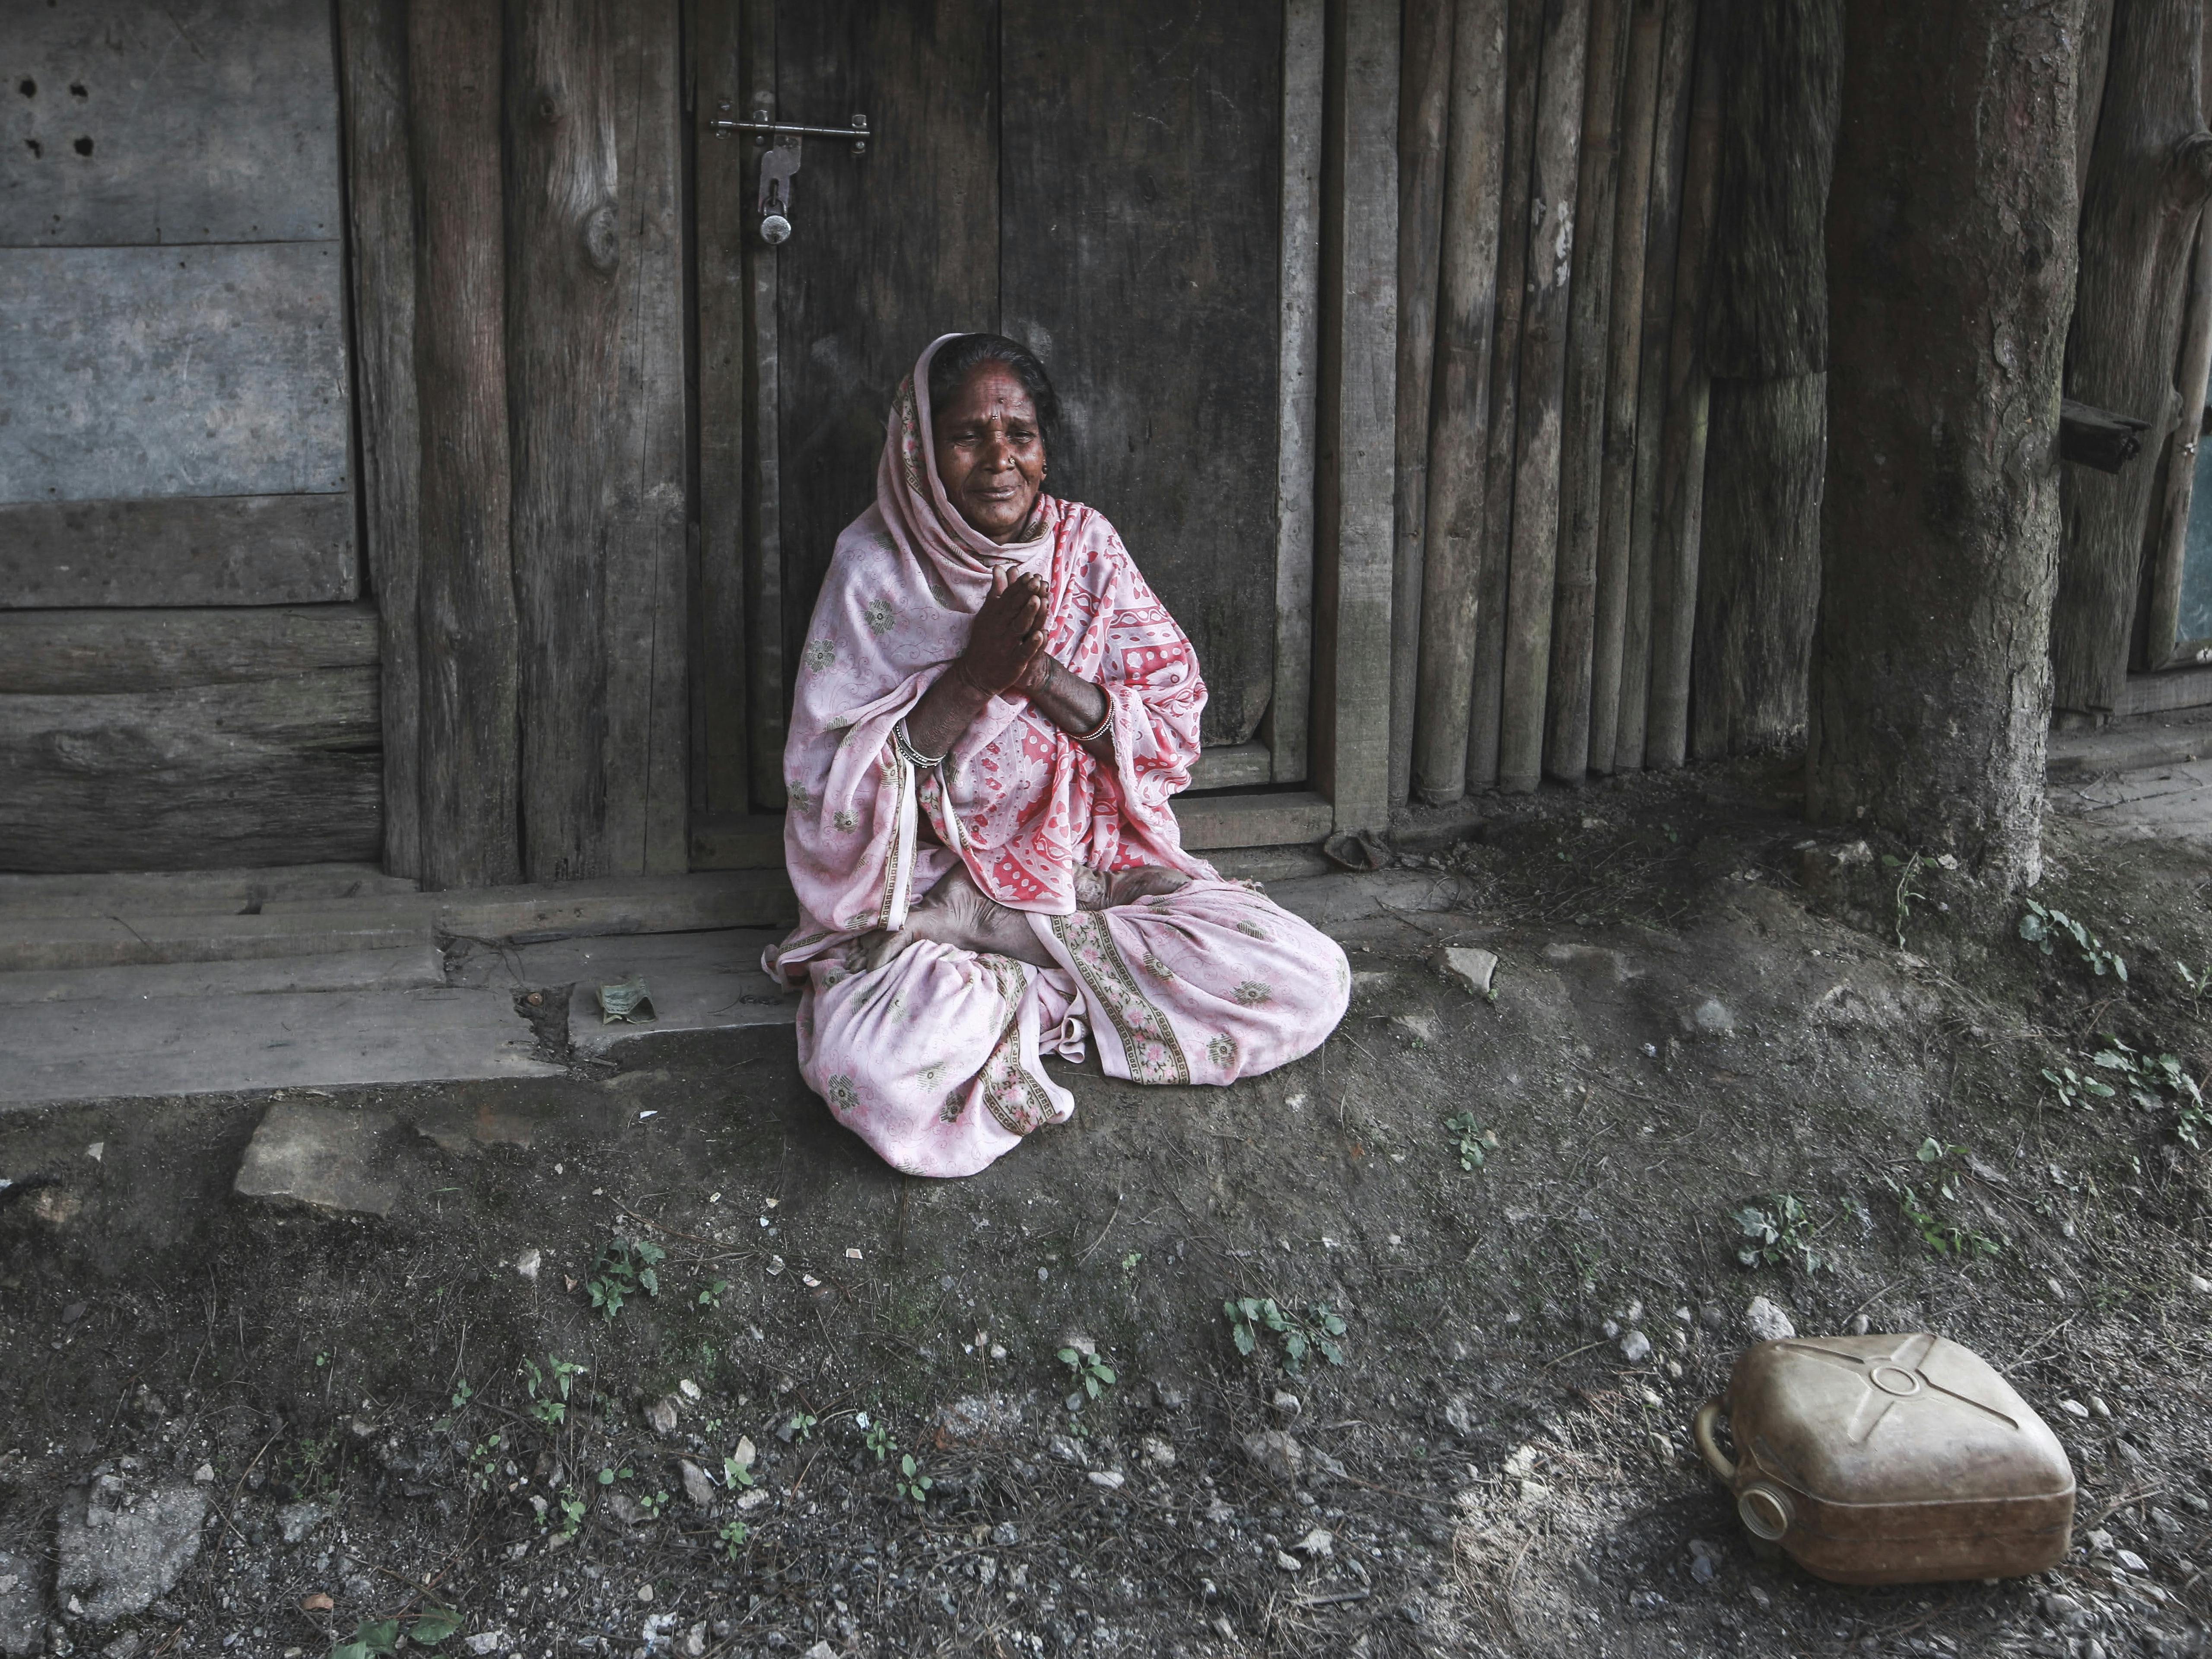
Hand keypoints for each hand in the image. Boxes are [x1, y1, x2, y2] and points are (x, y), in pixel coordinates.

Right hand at [957, 567, 1046, 695]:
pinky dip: (1032, 644)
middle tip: (1036, 581)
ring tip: (1038, 601)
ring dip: (1028, 614)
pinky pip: (1024, 652)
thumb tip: (999, 568)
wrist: (975, 674)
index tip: (1031, 575)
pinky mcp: (1013, 663)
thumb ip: (996, 592)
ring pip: (1019, 628)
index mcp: (994, 616)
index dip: (1020, 587)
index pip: (1008, 598)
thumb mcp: (987, 615)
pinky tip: (1041, 634)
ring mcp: (1006, 646)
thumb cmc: (985, 640)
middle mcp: (999, 629)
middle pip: (1014, 609)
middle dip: (1025, 595)